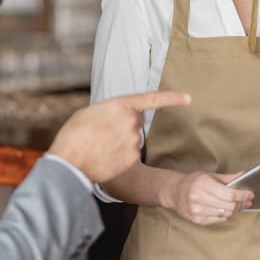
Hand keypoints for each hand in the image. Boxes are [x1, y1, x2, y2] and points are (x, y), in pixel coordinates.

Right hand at [49, 90, 190, 183]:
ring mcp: (133, 141)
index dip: (172, 98)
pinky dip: (120, 156)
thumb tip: (117, 117)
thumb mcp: (89, 112)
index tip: (188, 98)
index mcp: (120, 104)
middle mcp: (131, 121)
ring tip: (100, 145)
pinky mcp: (133, 159)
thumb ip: (110, 111)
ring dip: (120, 141)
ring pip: (133, 139)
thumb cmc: (74, 134)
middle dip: (124, 125)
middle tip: (103, 132)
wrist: (70, 160)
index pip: (152, 99)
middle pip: (136, 121)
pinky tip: (105, 157)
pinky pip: (131, 155)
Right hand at [168, 171, 253, 225]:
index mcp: (202, 183)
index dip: (242, 195)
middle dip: (240, 204)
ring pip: (225, 214)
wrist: (174, 191)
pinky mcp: (197, 220)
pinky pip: (218, 219)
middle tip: (246, 201)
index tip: (250, 194)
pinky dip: (224, 215)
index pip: (229, 194)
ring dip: (234, 210)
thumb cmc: (193, 182)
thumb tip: (243, 176)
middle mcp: (198, 197)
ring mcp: (197, 210)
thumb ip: (227, 178)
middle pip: (229, 206)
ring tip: (236, 205)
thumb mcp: (208, 175)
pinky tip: (224, 209)